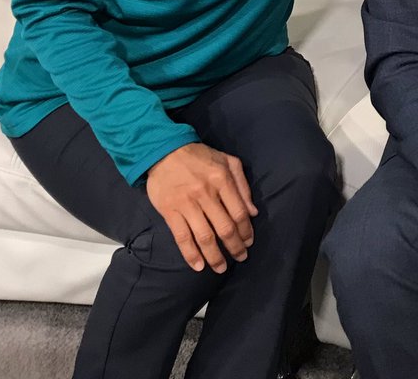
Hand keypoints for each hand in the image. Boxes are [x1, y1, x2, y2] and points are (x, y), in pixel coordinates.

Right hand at [146, 142, 257, 272]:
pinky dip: (191, 254)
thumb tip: (253, 212)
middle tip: (241, 258)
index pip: (239, 212)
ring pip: (204, 236)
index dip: (246, 231)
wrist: (164, 150)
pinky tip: (198, 266)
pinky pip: (182, 237)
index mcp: (222, 179)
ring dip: (215, 256)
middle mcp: (206, 193)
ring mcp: (187, 204)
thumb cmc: (200, 156)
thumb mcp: (227, 161)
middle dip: (235, 247)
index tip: (249, 242)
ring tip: (221, 267)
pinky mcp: (170, 211)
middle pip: (224, 228)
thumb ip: (242, 185)